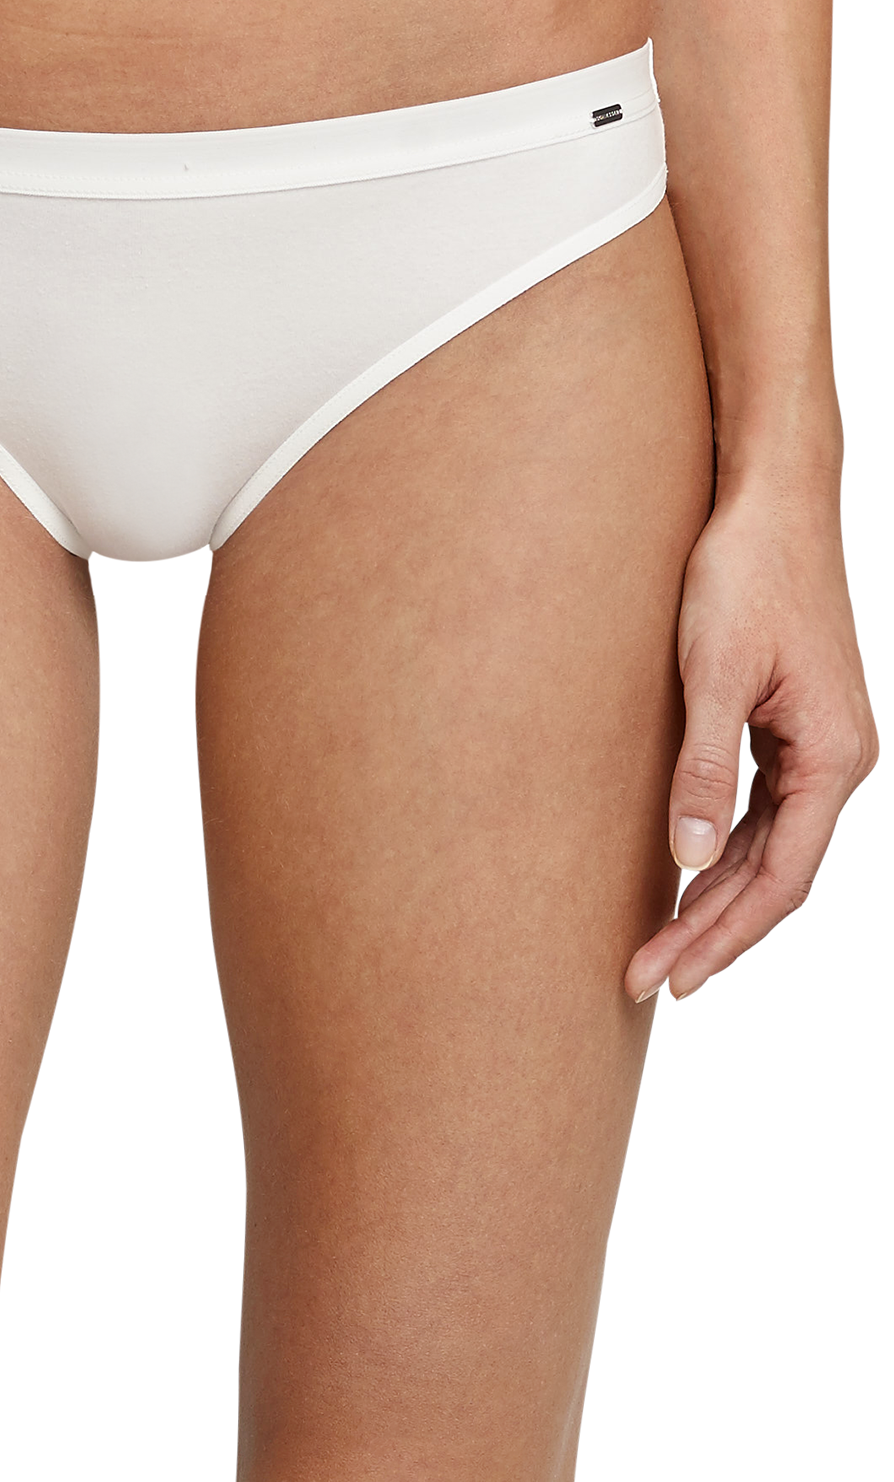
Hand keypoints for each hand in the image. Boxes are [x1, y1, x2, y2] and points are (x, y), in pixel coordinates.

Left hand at [623, 464, 877, 1005]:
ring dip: (713, 894)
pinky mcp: (793, 724)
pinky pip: (763, 807)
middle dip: (708, 929)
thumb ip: (703, 769)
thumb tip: (689, 859)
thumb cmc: (743, 574)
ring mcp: (819, 743)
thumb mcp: (712, 673)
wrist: (769, 502)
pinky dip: (723, 845)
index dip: (720, 935)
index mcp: (832, 756)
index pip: (777, 877)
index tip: (664, 975)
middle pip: (772, 871)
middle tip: (644, 979)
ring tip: (657, 943)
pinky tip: (684, 872)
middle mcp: (838, 759)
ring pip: (767, 845)